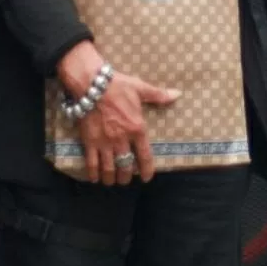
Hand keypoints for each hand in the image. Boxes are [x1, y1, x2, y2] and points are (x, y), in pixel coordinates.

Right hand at [57, 41, 179, 185]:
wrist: (91, 84)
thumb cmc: (118, 85)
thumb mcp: (140, 88)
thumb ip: (158, 95)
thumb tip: (177, 94)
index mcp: (137, 128)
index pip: (145, 156)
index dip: (146, 170)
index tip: (146, 178)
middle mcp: (122, 139)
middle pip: (125, 166)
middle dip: (126, 176)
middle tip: (126, 179)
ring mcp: (104, 142)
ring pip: (108, 169)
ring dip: (111, 178)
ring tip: (112, 181)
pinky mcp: (89, 141)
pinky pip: (91, 163)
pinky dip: (93, 174)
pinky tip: (94, 178)